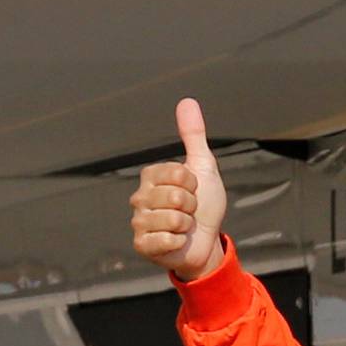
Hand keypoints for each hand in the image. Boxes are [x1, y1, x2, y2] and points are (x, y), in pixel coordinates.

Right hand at [130, 98, 227, 280]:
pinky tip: (176, 241)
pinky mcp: (141, 244)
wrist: (207, 242)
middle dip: (192, 206)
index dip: (194, 184)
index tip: (194, 190)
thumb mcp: (203, 167)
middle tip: (190, 212)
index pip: (178, 173)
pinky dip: (178, 242)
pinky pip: (164, 239)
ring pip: (173, 219)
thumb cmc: (204, 205)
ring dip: (187, 226)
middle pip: (176, 196)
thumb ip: (193, 136)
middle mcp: (140, 196)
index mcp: (151, 175)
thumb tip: (187, 101)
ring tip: (184, 227)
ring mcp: (138, 221)